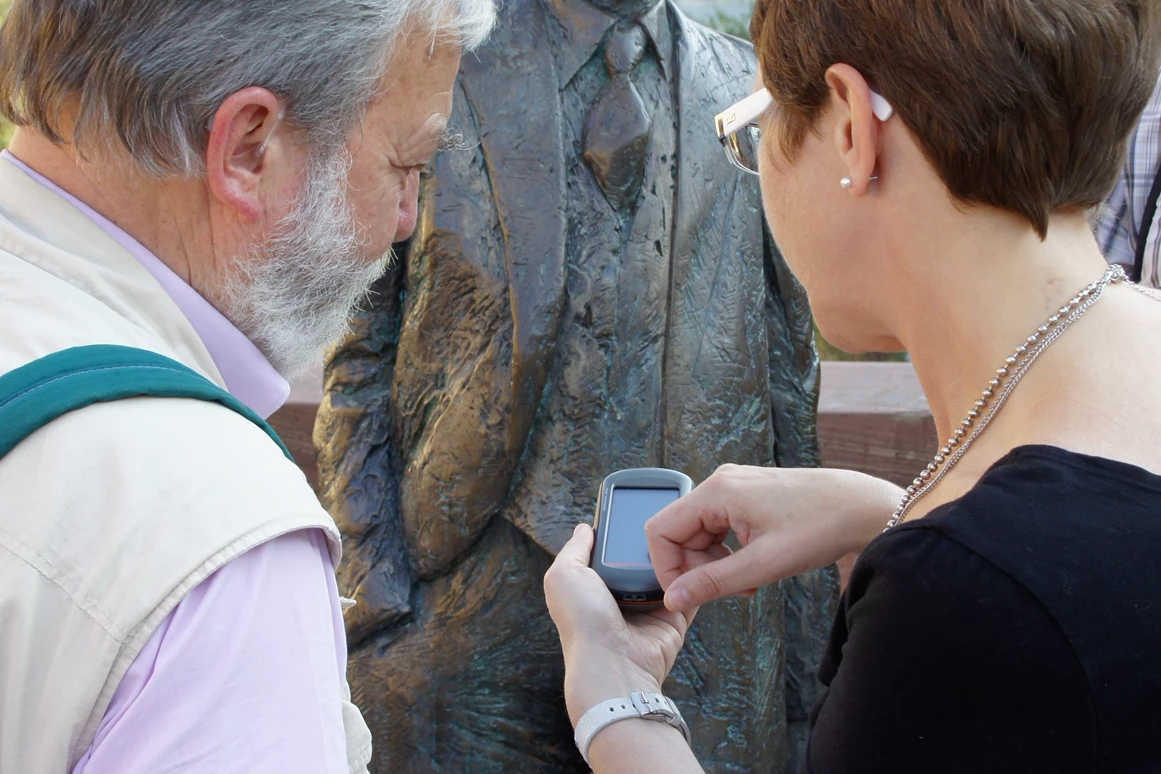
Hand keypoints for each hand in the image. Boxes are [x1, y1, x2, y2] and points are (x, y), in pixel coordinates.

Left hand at [544, 523, 698, 724]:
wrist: (613, 662)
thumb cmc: (583, 621)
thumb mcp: (564, 575)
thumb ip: (574, 548)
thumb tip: (585, 528)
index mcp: (594, 585)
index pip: (612, 551)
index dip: (623, 531)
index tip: (637, 509)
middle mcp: (621, 595)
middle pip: (643, 559)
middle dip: (655, 542)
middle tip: (668, 518)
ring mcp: (649, 607)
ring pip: (669, 572)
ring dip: (678, 556)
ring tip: (688, 532)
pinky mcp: (674, 618)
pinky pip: (690, 591)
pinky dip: (696, 577)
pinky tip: (702, 558)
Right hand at [646, 465, 901, 611]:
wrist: (863, 507)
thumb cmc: (820, 528)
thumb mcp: (763, 564)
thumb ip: (713, 583)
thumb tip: (673, 599)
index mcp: (717, 492)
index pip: (660, 531)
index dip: (666, 568)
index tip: (688, 596)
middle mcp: (720, 483)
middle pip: (679, 533)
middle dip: (696, 568)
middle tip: (731, 590)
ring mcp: (734, 486)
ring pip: (699, 532)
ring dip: (714, 562)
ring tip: (749, 581)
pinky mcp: (748, 494)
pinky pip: (719, 526)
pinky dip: (729, 550)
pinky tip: (755, 565)